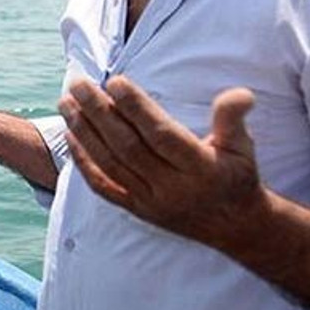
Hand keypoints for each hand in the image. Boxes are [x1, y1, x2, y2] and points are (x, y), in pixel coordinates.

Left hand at [58, 77, 264, 247]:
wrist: (234, 228)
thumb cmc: (236, 177)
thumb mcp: (243, 147)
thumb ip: (233, 118)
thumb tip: (239, 94)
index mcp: (199, 168)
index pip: (161, 135)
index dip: (136, 108)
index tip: (114, 81)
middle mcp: (172, 187)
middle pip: (128, 147)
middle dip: (99, 113)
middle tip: (79, 84)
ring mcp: (150, 201)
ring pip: (110, 164)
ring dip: (85, 132)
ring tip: (66, 103)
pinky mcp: (137, 210)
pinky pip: (104, 187)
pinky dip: (84, 162)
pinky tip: (70, 135)